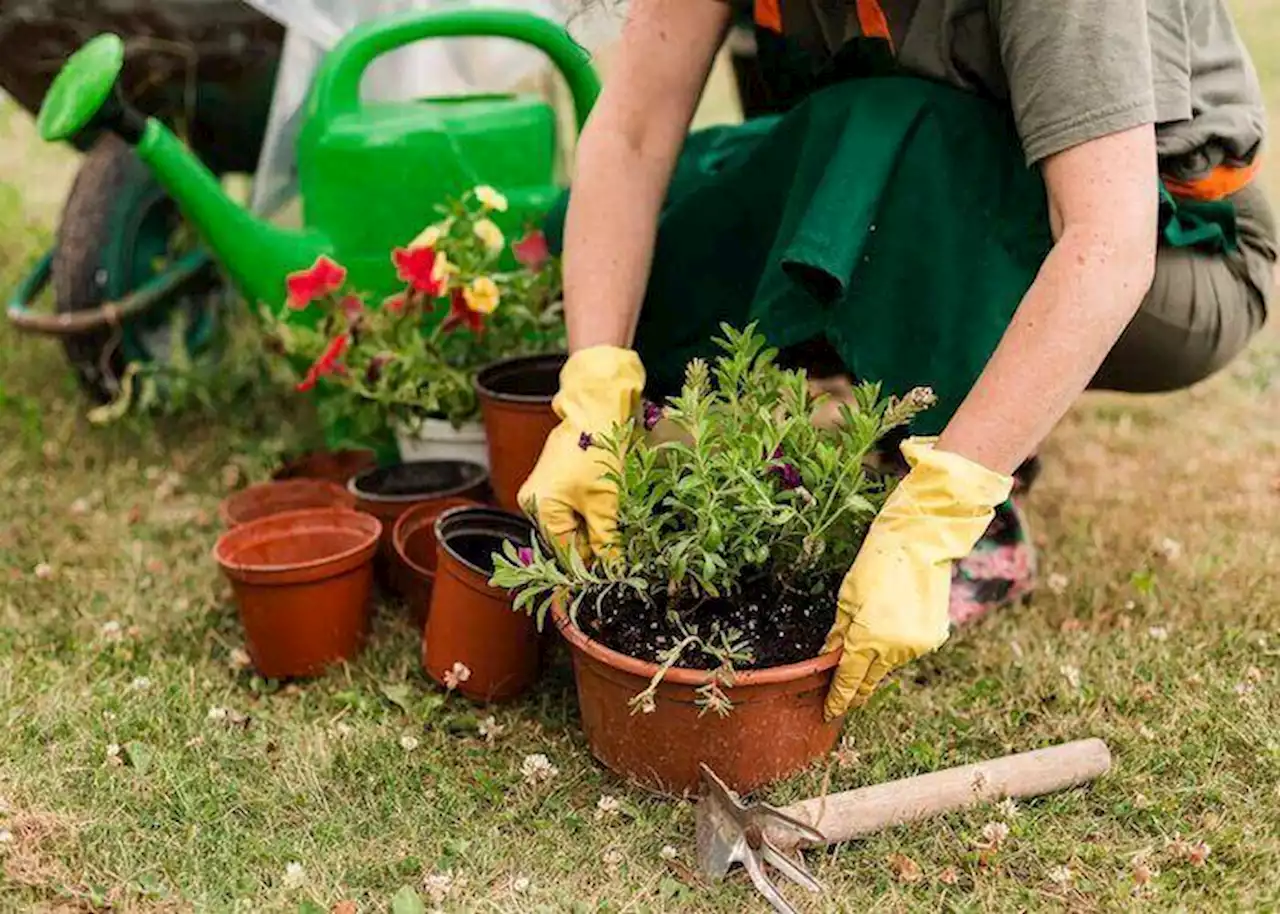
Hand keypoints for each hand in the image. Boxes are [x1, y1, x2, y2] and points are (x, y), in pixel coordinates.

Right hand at [518, 347, 644, 555]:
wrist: (597, 407)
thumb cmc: (599, 450)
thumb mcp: (607, 501)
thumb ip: (606, 539)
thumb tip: (612, 568)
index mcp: (540, 508)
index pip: (564, 552)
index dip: (589, 565)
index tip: (611, 574)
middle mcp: (533, 501)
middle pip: (566, 538)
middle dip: (593, 543)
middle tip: (621, 549)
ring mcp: (542, 488)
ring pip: (572, 522)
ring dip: (594, 525)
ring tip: (617, 518)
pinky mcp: (555, 478)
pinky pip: (572, 505)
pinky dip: (591, 508)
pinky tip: (608, 502)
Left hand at [822, 438, 1012, 718]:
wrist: (919, 544)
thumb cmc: (876, 565)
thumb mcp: (847, 599)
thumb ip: (838, 634)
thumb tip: (828, 657)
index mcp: (867, 640)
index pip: (848, 680)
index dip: (838, 698)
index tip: (830, 712)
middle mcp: (893, 649)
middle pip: (869, 680)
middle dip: (856, 692)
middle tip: (845, 701)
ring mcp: (916, 645)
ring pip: (888, 664)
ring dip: (876, 662)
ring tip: (869, 645)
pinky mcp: (932, 637)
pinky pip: (906, 650)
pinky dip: (896, 646)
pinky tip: (892, 625)